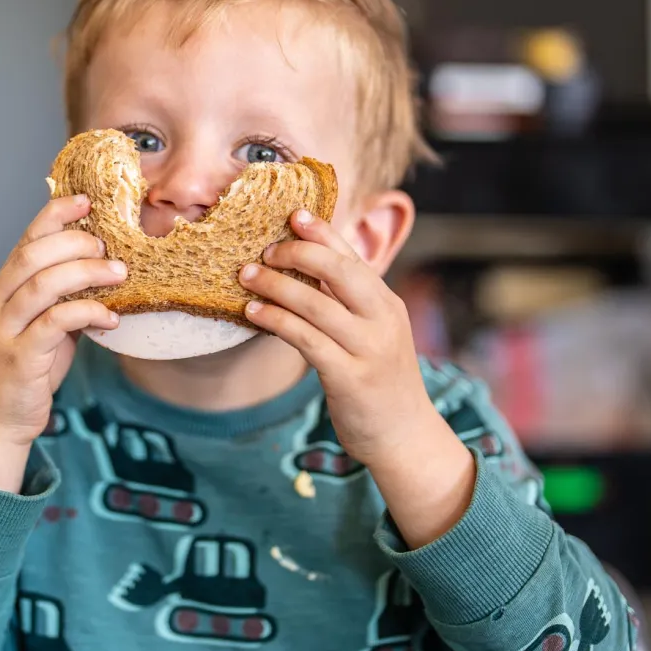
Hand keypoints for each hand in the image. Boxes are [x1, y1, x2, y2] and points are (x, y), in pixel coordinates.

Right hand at [0, 194, 125, 490]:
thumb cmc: (27, 369)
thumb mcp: (44, 326)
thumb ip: (64, 298)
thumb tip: (105, 269)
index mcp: (2, 288)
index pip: (26, 240)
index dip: (55, 216)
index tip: (86, 201)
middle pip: (33, 255)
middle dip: (75, 242)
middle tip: (108, 246)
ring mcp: (4, 330)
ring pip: (43, 285)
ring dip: (86, 273)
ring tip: (119, 273)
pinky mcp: (20, 357)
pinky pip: (55, 323)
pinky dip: (87, 313)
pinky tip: (111, 317)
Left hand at [239, 210, 474, 546]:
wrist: (405, 437)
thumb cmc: (380, 383)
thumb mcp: (373, 336)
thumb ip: (348, 306)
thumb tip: (305, 273)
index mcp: (387, 304)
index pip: (353, 257)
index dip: (323, 232)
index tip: (293, 214)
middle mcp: (382, 319)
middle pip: (339, 271)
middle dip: (299, 252)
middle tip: (265, 250)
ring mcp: (368, 348)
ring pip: (316, 303)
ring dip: (276, 286)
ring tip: (245, 276)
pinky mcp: (349, 377)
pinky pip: (306, 339)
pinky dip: (277, 320)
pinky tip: (253, 312)